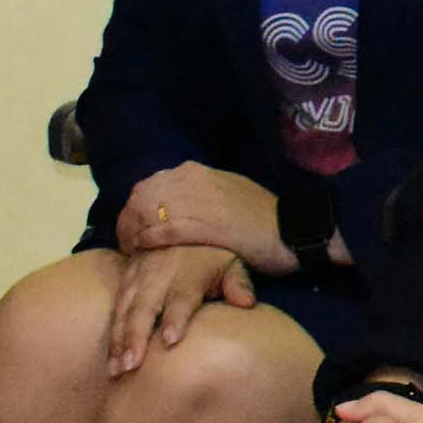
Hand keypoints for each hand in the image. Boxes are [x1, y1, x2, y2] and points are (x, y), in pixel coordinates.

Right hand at [104, 241, 254, 374]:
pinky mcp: (125, 280)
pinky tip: (109, 358)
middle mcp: (159, 275)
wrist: (178, 224)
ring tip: (116, 369)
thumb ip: (238, 284)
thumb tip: (247, 303)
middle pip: (145, 308)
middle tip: (131, 366)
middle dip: (136, 337)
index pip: (182, 298)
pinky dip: (110, 334)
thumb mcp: (231, 263)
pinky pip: (114, 308)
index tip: (170, 341)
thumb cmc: (212, 255)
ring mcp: (138, 278)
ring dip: (118, 340)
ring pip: (124, 311)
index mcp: (189, 273)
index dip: (175, 318)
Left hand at [119, 163, 294, 274]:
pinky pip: (161, 230)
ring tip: (133, 250)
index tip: (135, 227)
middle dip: (129, 221)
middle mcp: (192, 180)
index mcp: (197, 172)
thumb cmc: (263, 217)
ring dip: (133, 233)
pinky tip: (144, 250)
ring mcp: (196, 200)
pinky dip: (147, 240)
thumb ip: (200, 193)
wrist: (294, 229)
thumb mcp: (228, 192)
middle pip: (142, 197)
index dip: (136, 208)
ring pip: (146, 212)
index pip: (150, 185)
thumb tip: (175, 202)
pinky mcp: (202, 225)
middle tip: (129, 243)